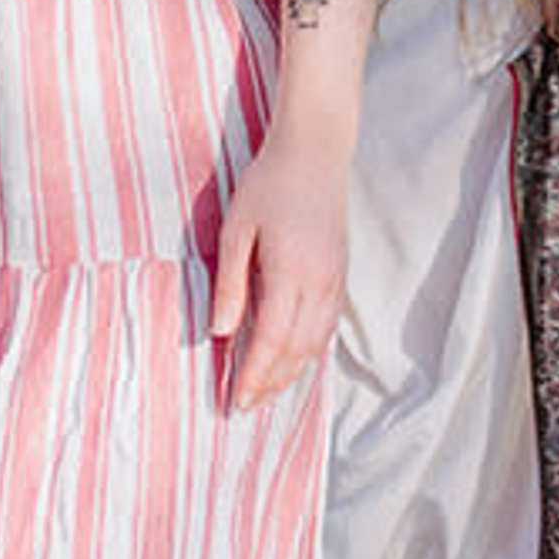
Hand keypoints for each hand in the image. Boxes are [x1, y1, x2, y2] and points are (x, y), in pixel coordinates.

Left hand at [211, 113, 349, 415]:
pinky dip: (308, 350)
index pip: (271, 341)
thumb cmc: (268, 184)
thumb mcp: (237, 230)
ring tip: (266, 390)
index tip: (235, 400)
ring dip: (291, 372)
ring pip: (315, 343)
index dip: (254, 376)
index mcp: (291, 273)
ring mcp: (335, 281)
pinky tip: (291, 358)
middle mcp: (319, 284)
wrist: (316, 152)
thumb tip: (218, 332)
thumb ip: (230, 284)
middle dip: (271, 384)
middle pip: (296, 351)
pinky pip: (326, 326)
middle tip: (245, 406)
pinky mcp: (340, 274)